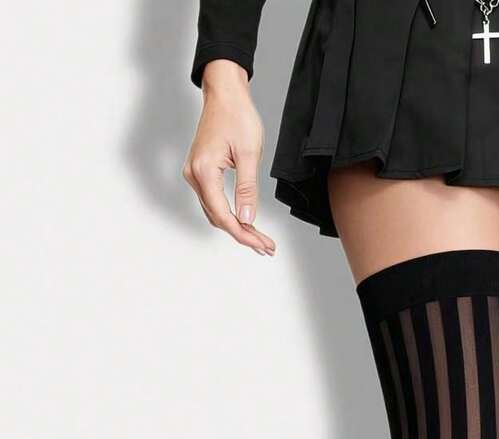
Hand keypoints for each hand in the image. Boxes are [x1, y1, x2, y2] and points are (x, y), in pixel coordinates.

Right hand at [183, 60, 275, 255]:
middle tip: (267, 247)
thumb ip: (248, 189)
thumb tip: (247, 218)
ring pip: (215, 212)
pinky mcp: (200, 171)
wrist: (224, 93)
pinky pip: (214, 201)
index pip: (223, 215)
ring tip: (260, 240)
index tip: (263, 245)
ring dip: (237, 227)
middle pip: (218, 218)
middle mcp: (194, 175)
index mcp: (204, 171)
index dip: (244, 234)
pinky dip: (229, 214)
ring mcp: (195, 174)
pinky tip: (246, 222)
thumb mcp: (249, 154)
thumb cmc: (237, 116)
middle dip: (243, 234)